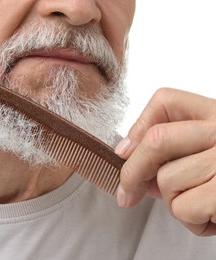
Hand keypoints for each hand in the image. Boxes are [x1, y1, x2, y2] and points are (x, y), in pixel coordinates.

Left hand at [115, 87, 215, 235]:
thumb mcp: (209, 153)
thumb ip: (175, 150)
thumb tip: (128, 156)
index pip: (166, 100)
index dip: (138, 127)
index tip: (125, 151)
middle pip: (157, 140)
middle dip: (132, 172)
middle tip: (126, 194)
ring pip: (167, 180)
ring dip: (176, 203)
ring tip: (203, 204)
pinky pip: (184, 209)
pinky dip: (193, 222)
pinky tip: (215, 217)